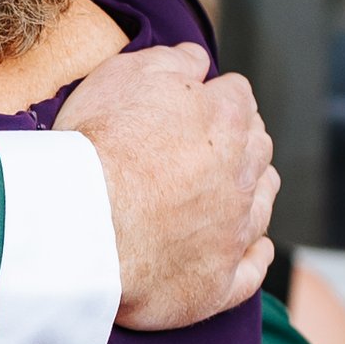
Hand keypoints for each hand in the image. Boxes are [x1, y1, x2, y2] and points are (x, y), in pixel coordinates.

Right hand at [55, 43, 274, 326]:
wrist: (83, 229)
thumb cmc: (97, 149)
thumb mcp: (126, 75)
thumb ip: (171, 61)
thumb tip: (196, 59)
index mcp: (226, 118)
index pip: (236, 95)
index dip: (212, 98)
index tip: (192, 106)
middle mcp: (243, 174)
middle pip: (256, 149)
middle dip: (238, 144)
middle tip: (205, 148)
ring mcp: (234, 231)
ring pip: (261, 205)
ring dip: (251, 195)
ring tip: (227, 195)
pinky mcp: (218, 284)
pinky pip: (251, 271)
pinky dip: (252, 257)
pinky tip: (249, 250)